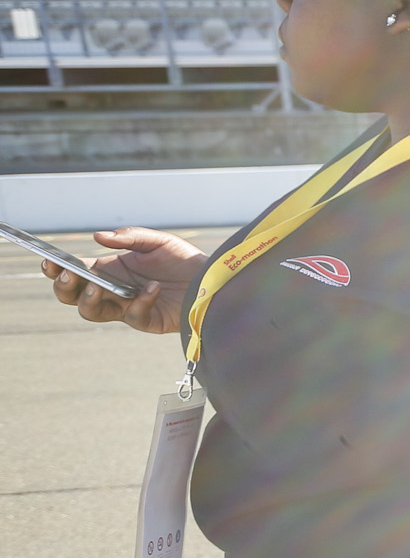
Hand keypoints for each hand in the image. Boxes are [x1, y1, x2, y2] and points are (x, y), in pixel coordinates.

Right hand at [44, 227, 206, 333]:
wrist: (212, 279)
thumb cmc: (183, 260)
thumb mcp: (158, 242)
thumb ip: (129, 238)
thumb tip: (98, 237)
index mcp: (109, 269)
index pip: (73, 271)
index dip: (56, 268)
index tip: (49, 261)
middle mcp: (112, 289)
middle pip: (72, 295)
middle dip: (64, 287)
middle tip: (69, 276)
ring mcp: (126, 306)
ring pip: (92, 312)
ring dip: (89, 300)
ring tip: (98, 286)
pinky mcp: (146, 320)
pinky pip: (133, 315)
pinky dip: (140, 301)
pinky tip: (153, 289)